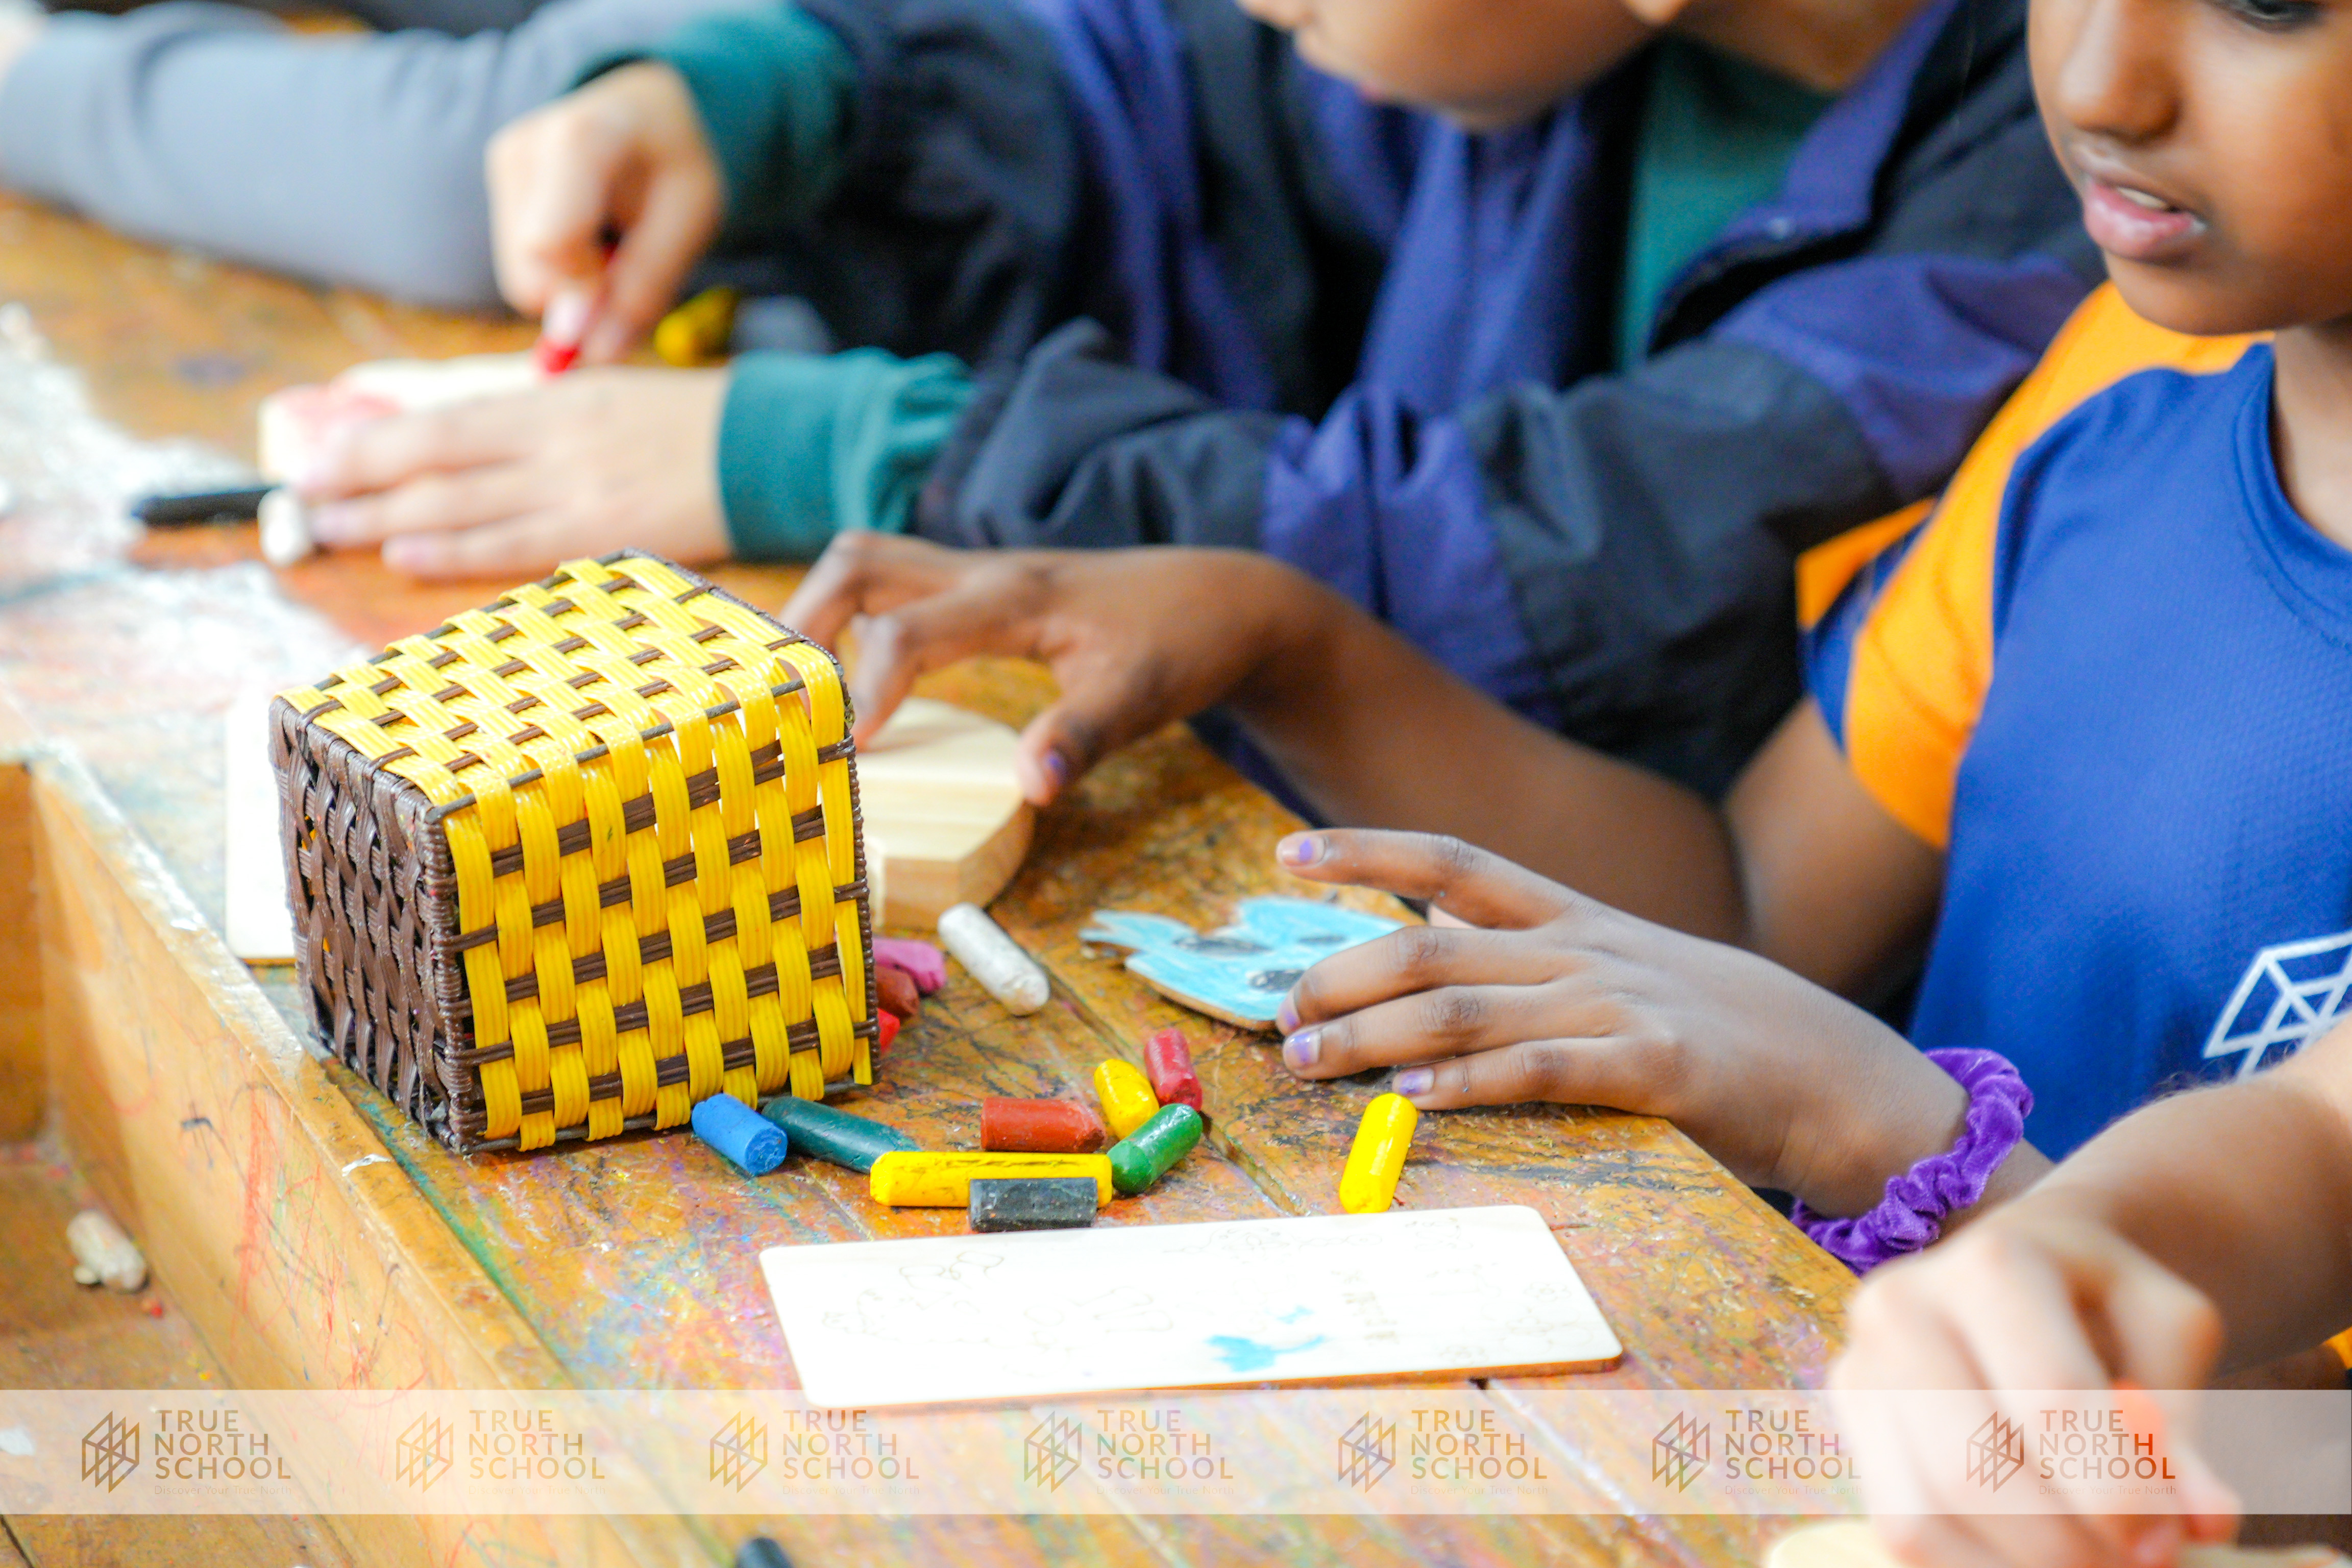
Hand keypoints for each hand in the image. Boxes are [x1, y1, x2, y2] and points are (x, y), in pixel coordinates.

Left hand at [298, 368, 729, 578]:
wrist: (770, 447)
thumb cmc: (692, 426)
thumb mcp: (609, 400)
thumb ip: (541, 424)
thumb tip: (469, 448)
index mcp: (554, 401)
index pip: (443, 422)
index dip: (374, 442)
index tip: (323, 459)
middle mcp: (552, 441)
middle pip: (433, 461)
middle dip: (359, 482)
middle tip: (300, 503)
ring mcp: (575, 489)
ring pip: (458, 503)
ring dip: (384, 518)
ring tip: (328, 532)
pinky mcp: (603, 533)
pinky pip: (512, 545)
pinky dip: (454, 550)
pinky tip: (406, 554)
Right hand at [485, 62, 722, 361]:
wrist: (645, 107)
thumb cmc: (675, 161)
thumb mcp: (689, 222)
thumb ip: (643, 288)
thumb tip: (593, 356)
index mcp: (582, 139)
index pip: (551, 244)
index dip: (582, 295)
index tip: (616, 311)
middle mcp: (524, 147)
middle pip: (528, 273)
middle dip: (580, 299)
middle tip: (628, 275)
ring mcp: (503, 166)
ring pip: (520, 278)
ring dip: (572, 287)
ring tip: (612, 246)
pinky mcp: (497, 186)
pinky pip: (520, 266)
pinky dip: (559, 273)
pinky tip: (588, 239)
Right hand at [781, 534, 1328, 804]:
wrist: (1222, 598)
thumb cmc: (1181, 644)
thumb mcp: (1142, 699)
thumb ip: (1081, 738)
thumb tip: (1029, 788)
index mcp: (1011, 598)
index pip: (906, 631)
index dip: (865, 689)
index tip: (845, 753)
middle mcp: (981, 573)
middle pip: (857, 563)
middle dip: (804, 623)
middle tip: (782, 701)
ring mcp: (978, 575)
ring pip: (870, 564)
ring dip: (821, 613)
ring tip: (799, 690)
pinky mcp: (982, 590)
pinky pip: (896, 585)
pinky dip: (855, 619)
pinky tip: (845, 676)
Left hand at [1271, 827, 1978, 1212]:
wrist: (1841, 1078)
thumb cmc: (1719, 1032)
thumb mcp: (1622, 972)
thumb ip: (1533, 959)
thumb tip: (1435, 944)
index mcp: (1572, 920)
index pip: (1451, 862)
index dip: (1365, 850)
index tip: (1285, 852)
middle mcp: (1582, 952)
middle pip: (1431, 942)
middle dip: (1340, 972)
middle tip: (1276, 1011)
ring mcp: (1617, 1005)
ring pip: (1466, 1006)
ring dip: (1372, 1032)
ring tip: (1307, 1059)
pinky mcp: (1653, 1069)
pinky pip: (1540, 1069)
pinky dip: (1468, 1080)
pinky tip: (1413, 1096)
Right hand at [1830, 1201, 2238, 1567]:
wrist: (2020, 1267)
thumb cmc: (2103, 1303)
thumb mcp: (2170, 1332)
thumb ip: (2182, 1424)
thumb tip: (2203, 1525)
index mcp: (1993, 1264)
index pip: (2051, 1399)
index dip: (2116, 1491)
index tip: (2165, 1538)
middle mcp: (1902, 1305)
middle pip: (1972, 1466)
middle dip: (2064, 1545)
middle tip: (2129, 1562)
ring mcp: (1860, 1364)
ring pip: (1921, 1514)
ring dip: (2016, 1563)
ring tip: (2083, 1559)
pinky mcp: (1849, 1421)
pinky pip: (1899, 1530)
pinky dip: (1973, 1564)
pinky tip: (2029, 1553)